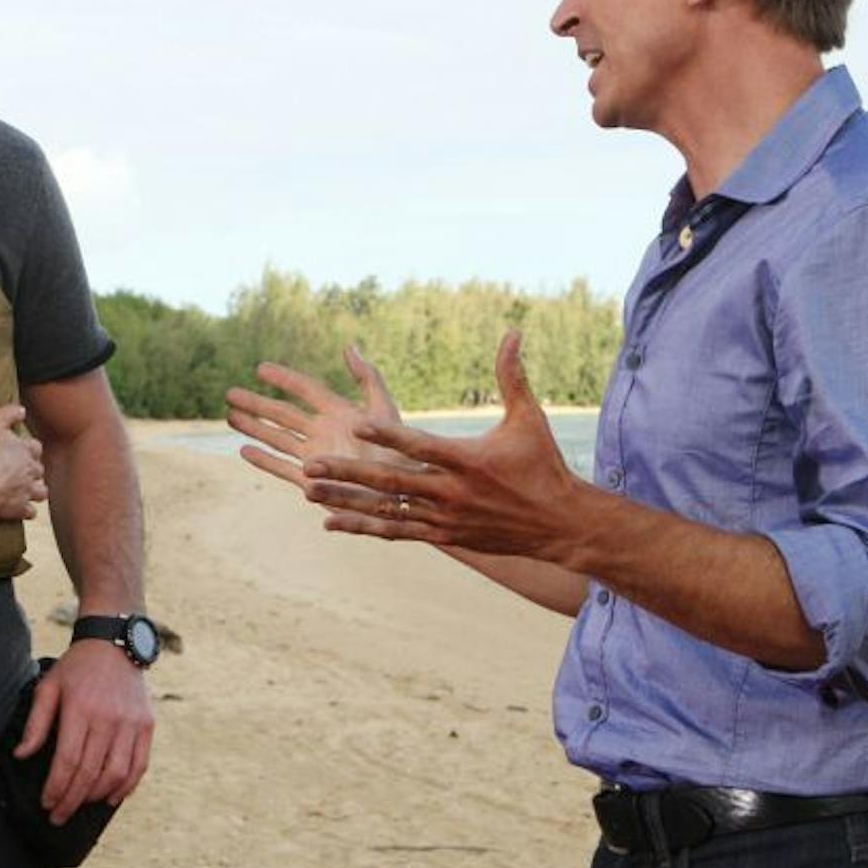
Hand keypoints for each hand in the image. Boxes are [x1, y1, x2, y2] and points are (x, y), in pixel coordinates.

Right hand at [0, 404, 47, 519]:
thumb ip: (8, 414)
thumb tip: (21, 410)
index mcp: (26, 450)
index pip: (35, 447)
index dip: (28, 448)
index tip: (21, 448)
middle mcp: (31, 471)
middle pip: (39, 469)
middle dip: (33, 469)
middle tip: (22, 469)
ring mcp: (27, 491)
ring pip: (41, 491)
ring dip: (36, 490)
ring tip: (27, 489)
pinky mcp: (20, 509)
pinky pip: (30, 512)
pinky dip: (27, 510)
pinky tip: (21, 508)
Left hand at [13, 637, 154, 822]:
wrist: (115, 643)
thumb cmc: (76, 667)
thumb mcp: (48, 686)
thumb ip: (36, 723)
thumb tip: (21, 755)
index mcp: (80, 708)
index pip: (68, 760)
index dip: (57, 787)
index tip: (47, 803)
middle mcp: (108, 718)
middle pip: (90, 772)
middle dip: (71, 800)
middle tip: (58, 816)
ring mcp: (131, 723)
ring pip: (116, 773)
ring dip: (96, 796)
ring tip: (81, 805)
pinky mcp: (146, 725)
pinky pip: (139, 765)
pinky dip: (126, 786)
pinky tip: (111, 797)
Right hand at [226, 343, 410, 491]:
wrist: (403, 493)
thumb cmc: (401, 452)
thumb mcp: (384, 409)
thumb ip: (367, 378)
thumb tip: (348, 347)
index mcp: (341, 413)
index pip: (306, 390)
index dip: (284, 378)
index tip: (260, 368)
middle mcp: (324, 433)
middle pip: (283, 414)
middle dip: (256, 404)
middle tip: (230, 393)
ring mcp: (317, 457)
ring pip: (278, 439)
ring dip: (254, 428)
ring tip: (230, 417)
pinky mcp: (314, 482)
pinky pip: (283, 469)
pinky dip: (264, 460)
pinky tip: (244, 450)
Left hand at [304, 331, 582, 556]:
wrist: (559, 525)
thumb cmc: (543, 465)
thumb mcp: (528, 418)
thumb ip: (512, 375)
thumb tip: (512, 332)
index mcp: (468, 460)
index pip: (421, 445)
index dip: (389, 435)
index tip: (356, 423)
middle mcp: (451, 492)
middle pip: (392, 481)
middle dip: (350, 472)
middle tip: (311, 462)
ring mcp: (444, 518)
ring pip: (386, 510)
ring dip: (347, 500)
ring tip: (308, 490)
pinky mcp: (442, 535)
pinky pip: (396, 531)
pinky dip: (363, 526)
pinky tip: (330, 521)